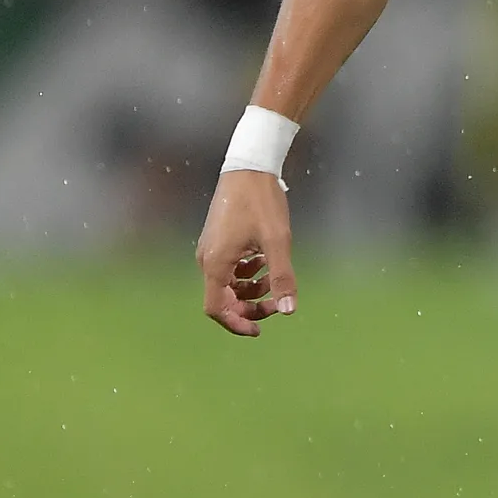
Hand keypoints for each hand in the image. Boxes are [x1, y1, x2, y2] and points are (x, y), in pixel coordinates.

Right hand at [198, 168, 296, 336]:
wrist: (249, 168)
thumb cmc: (262, 203)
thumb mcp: (277, 242)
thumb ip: (282, 277)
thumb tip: (289, 310)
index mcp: (216, 264)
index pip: (216, 309)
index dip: (236, 323)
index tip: (259, 330)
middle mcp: (208, 259)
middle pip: (223, 299)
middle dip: (250, 306)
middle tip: (278, 304)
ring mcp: (211, 249)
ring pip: (228, 284)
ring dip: (252, 289)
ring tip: (275, 279)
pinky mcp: (219, 240)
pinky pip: (230, 268)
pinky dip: (248, 273)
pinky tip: (266, 263)